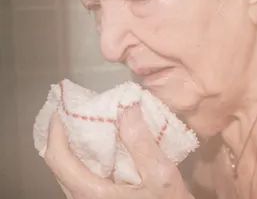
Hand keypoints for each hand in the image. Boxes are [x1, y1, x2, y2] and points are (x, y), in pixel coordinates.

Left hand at [44, 105, 192, 198]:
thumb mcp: (161, 175)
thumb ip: (141, 143)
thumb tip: (126, 106)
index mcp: (91, 193)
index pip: (58, 158)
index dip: (56, 130)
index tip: (63, 107)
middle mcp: (82, 198)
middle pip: (60, 163)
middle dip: (66, 134)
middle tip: (79, 110)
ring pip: (70, 170)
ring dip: (76, 145)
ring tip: (92, 122)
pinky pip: (82, 175)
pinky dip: (87, 156)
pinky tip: (105, 144)